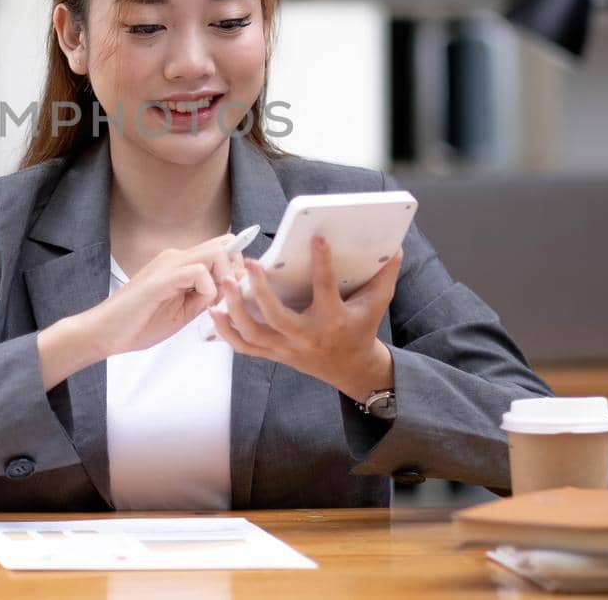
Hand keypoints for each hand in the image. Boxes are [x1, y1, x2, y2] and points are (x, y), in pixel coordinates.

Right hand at [81, 234, 240, 356]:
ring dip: (224, 279)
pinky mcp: (161, 279)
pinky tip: (200, 306)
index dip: (236, 266)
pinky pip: (198, 272)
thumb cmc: (140, 323)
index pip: (220, 248)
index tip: (234, 291)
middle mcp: (175, 257)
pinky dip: (208, 289)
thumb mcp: (183, 311)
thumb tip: (229, 290)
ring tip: (213, 303)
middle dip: (236, 270)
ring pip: (215, 253)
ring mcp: (167, 265)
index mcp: (180, 263)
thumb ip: (204, 297)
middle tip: (228, 297)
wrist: (106, 332)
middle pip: (223, 244)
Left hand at [208, 234, 398, 401]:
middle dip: (261, 292)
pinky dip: (226, 332)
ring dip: (235, 310)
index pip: (326, 289)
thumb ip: (384, 276)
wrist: (351, 369)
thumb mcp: (376, 304)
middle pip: (278, 318)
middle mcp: (307, 336)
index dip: (322, 263)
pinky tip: (213, 311)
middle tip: (249, 264)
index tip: (316, 238)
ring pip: (255, 333)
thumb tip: (394, 247)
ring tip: (225, 283)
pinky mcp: (273, 354)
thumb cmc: (361, 328)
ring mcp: (286, 348)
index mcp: (333, 320)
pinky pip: (244, 347)